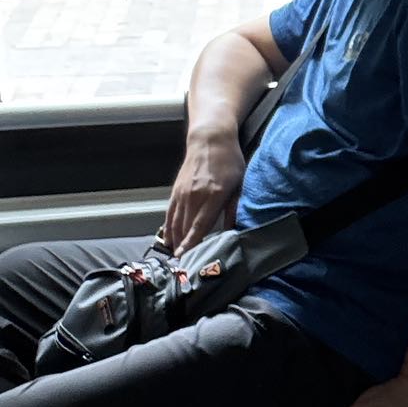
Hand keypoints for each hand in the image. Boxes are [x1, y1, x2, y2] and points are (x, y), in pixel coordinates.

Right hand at [164, 131, 246, 252]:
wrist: (210, 139)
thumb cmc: (229, 161)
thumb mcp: (239, 184)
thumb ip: (234, 209)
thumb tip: (233, 231)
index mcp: (213, 195)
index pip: (200, 225)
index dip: (192, 243)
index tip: (187, 258)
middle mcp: (195, 195)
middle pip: (186, 228)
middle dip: (184, 248)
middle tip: (185, 267)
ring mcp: (183, 193)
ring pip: (175, 222)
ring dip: (175, 241)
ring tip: (176, 258)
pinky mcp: (176, 190)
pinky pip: (170, 213)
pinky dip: (168, 227)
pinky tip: (169, 239)